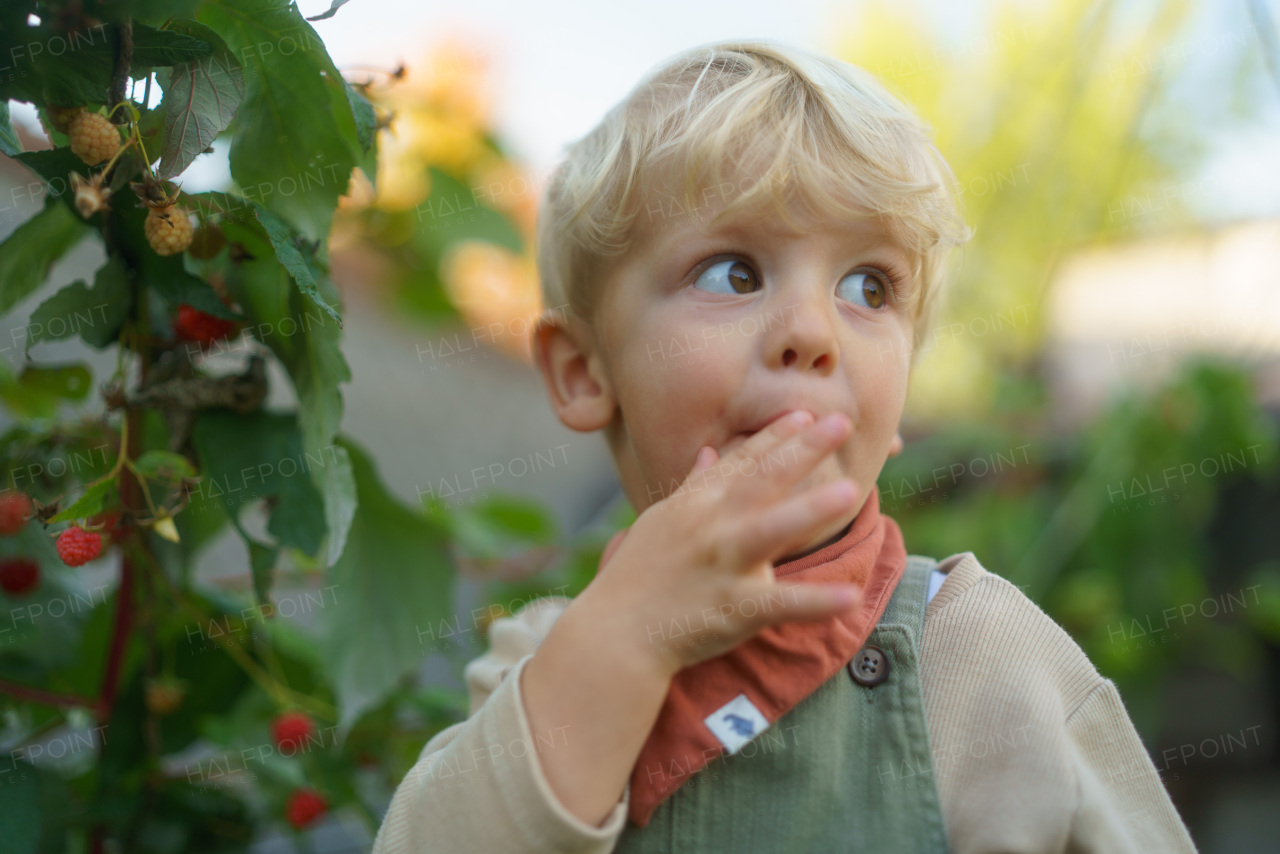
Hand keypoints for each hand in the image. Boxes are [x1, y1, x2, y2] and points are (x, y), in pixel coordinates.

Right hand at [584, 410, 863, 676]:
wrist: (615, 634)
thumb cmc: (638, 575)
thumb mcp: (661, 520)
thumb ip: (692, 486)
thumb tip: (707, 451)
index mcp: (696, 504)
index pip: (741, 461)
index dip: (775, 436)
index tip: (806, 413)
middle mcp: (711, 526)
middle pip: (762, 480)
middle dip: (802, 449)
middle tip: (841, 422)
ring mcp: (723, 565)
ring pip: (771, 530)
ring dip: (810, 509)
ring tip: (851, 490)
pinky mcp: (734, 608)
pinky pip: (781, 604)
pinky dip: (816, 602)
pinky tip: (849, 597)